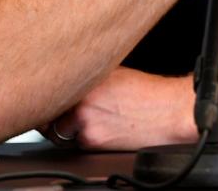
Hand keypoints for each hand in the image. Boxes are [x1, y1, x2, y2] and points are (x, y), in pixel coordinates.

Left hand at [42, 66, 194, 150]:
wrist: (170, 111)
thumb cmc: (147, 93)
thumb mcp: (114, 74)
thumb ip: (87, 80)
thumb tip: (66, 86)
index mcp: (85, 77)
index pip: (49, 90)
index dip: (48, 98)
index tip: (48, 101)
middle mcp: (81, 98)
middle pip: (48, 113)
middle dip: (55, 117)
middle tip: (76, 114)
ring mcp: (84, 120)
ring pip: (60, 132)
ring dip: (71, 131)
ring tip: (99, 122)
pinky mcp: (91, 140)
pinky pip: (77, 144)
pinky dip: (87, 141)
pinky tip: (107, 131)